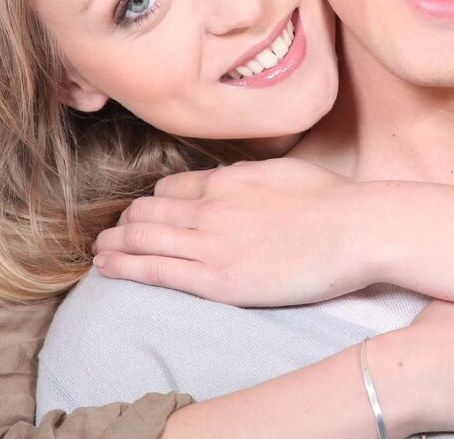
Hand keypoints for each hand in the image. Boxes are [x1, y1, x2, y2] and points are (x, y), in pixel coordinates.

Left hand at [92, 158, 370, 304]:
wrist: (354, 228)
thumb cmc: (334, 202)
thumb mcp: (284, 173)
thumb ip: (251, 178)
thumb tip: (236, 181)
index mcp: (228, 180)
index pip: (172, 188)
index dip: (153, 202)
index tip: (146, 212)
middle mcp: (210, 207)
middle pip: (149, 212)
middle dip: (126, 222)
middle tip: (112, 232)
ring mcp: (209, 243)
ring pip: (143, 238)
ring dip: (114, 242)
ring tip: (99, 250)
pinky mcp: (216, 279)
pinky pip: (154, 269)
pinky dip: (123, 265)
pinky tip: (104, 266)